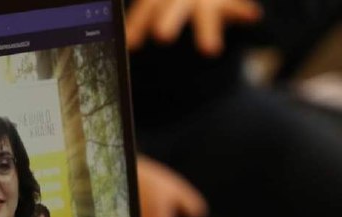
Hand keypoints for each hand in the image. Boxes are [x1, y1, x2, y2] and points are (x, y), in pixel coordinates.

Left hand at [126, 0, 261, 55]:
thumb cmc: (168, 5)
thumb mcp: (154, 10)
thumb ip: (138, 27)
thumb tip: (124, 48)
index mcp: (158, 0)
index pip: (146, 8)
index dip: (137, 24)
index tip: (131, 44)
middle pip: (174, 6)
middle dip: (169, 19)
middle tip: (162, 36)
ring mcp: (205, 0)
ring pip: (206, 12)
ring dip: (207, 30)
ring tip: (209, 51)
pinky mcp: (227, 4)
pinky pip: (237, 7)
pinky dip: (244, 13)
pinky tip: (252, 18)